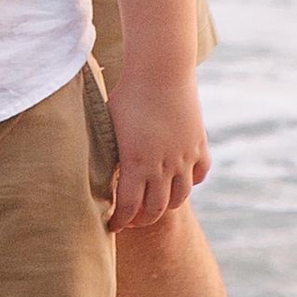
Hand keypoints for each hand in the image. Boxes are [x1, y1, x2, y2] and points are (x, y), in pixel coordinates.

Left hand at [104, 67, 209, 233]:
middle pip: (155, 209)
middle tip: (132, 220)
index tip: (113, 226)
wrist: (160, 70)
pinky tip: (180, 179)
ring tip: (155, 204)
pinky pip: (198, 175)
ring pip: (179, 197)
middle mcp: (163, 167)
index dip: (121, 221)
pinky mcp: (198, 146)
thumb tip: (97, 172)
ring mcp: (184, 158)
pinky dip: (190, 182)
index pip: (129, 207)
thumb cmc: (127, 93)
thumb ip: (109, 152)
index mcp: (136, 164)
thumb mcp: (109, 124)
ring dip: (166, 204)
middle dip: (142, 219)